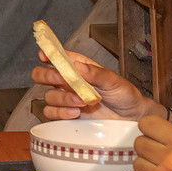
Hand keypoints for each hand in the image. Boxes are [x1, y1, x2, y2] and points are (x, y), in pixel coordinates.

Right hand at [31, 49, 150, 119]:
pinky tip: (76, 112)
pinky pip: (51, 113)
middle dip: (48, 76)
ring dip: (63, 98)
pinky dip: (61, 112)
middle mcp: (68, 81)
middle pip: (41, 74)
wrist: (130, 117)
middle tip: (62, 79)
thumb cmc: (124, 94)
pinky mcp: (66, 114)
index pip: (57, 56)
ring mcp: (66, 98)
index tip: (44, 55)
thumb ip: (96, 73)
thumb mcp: (114, 80)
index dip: (46, 53)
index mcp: (78, 66)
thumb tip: (78, 66)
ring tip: (82, 101)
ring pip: (48, 96)